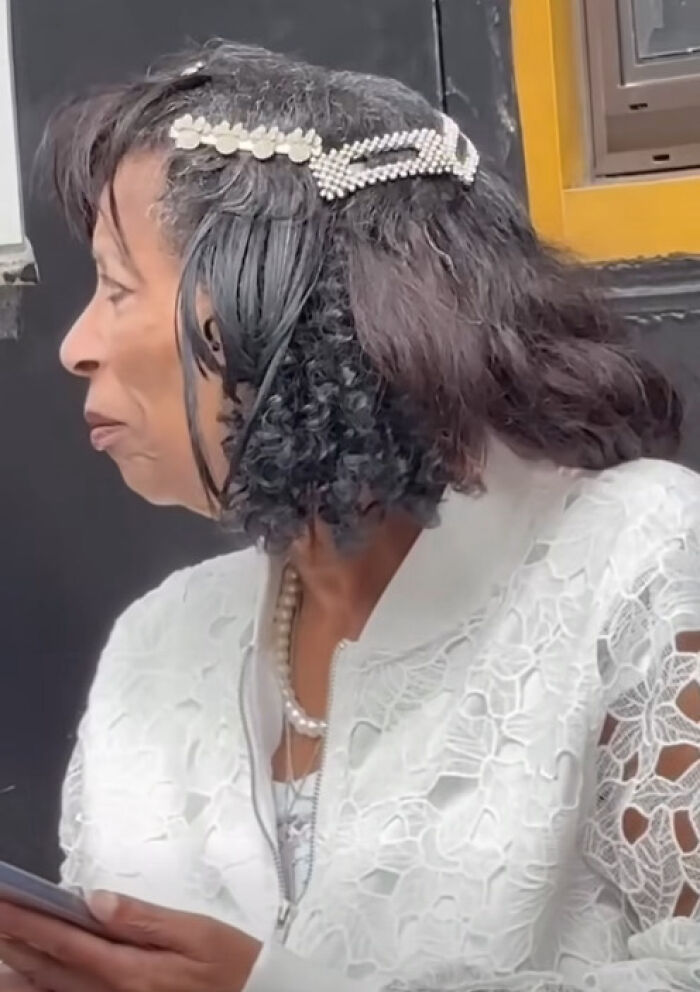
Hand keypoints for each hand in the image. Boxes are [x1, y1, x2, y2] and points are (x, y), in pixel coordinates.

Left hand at [0, 891, 262, 991]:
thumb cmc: (231, 965)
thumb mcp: (197, 933)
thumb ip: (144, 919)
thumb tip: (96, 899)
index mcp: (131, 970)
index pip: (67, 941)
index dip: (29, 921)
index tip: (2, 901)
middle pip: (51, 968)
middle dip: (16, 941)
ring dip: (21, 968)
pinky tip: (29, 981)